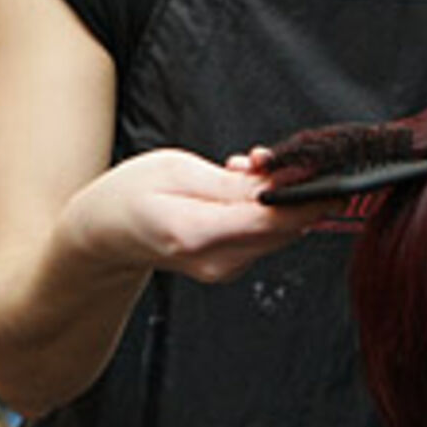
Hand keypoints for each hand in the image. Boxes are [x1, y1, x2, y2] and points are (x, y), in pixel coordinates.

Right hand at [61, 147, 327, 285]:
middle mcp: (217, 260)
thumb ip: (231, 183)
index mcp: (197, 234)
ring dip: (275, 196)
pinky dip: (263, 208)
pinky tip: (238, 189)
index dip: (306, 194)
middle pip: (284, 226)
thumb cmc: (128, 196)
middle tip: (263, 158)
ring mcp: (224, 268)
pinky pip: (264, 234)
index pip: (273, 219)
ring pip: (279, 230)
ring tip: (242, 169)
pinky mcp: (230, 264)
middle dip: (289, 188)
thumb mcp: (175, 170)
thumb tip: (279, 183)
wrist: (101, 236)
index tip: (325, 170)